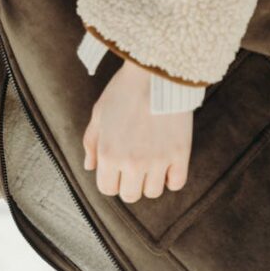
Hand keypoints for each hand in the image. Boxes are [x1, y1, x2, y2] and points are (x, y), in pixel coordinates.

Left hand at [82, 60, 192, 202]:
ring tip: (150, 160)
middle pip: (130, 195)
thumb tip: (90, 166)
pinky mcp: (179, 155)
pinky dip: (171, 177)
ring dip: (150, 180)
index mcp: (108, 154)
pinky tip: (166, 163)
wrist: (154, 74)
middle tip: (133, 164)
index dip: (110, 180)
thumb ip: (91, 142)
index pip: (108, 189)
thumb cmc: (123, 91)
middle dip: (129, 182)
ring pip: (153, 192)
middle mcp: (131, 163)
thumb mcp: (99, 113)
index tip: (116, 169)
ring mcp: (157, 161)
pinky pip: (176, 183)